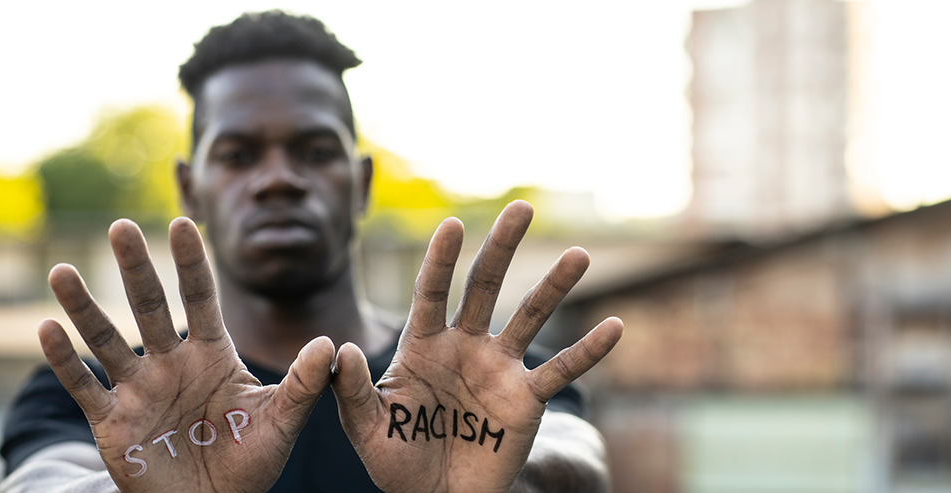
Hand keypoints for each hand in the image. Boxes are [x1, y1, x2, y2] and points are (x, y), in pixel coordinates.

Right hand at [38, 218, 334, 492]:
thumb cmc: (248, 462)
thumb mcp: (281, 422)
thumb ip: (304, 383)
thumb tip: (330, 343)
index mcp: (212, 354)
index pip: (200, 298)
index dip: (191, 263)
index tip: (183, 222)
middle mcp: (171, 363)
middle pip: (150, 307)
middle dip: (136, 268)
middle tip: (121, 227)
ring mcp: (139, 390)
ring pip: (107, 340)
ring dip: (84, 307)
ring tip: (62, 271)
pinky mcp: (113, 422)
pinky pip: (85, 387)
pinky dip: (65, 361)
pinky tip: (46, 330)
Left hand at [331, 200, 622, 492]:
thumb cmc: (398, 463)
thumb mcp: (366, 430)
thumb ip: (353, 391)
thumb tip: (343, 350)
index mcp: (423, 346)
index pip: (431, 293)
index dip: (441, 260)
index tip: (452, 224)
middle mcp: (464, 346)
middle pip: (485, 287)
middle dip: (502, 247)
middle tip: (521, 207)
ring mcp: (499, 369)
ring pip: (530, 318)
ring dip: (554, 287)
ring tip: (579, 254)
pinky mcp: (525, 399)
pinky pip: (561, 370)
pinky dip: (588, 351)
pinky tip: (615, 327)